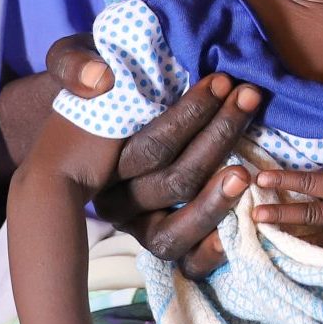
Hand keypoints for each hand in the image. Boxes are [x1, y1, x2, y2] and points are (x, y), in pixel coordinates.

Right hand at [41, 34, 262, 276]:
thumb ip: (74, 63)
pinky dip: (211, 251)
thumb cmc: (95, 81)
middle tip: (248, 99)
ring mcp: (139, 225)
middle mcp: (116, 201)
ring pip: (172, 233)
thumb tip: (99, 79)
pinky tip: (242, 223)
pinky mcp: (161, 239)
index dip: (188, 116)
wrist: (91, 112)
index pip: (149, 148)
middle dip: (218, 138)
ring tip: (246, 171)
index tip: (222, 82)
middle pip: (172, 183)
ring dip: (215, 202)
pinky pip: (184, 264)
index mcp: (98, 163)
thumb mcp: (75, 60)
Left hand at [250, 163, 322, 244]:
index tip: (261, 177)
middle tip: (256, 215)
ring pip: (318, 236)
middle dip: (281, 213)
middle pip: (309, 213)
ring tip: (268, 239)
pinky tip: (297, 257)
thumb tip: (317, 175)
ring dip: (292, 237)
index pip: (311, 182)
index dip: (285, 179)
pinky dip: (316, 252)